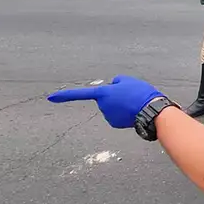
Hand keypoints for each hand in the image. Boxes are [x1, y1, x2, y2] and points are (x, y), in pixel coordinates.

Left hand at [48, 76, 163, 128]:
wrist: (152, 111)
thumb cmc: (140, 93)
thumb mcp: (128, 80)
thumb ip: (116, 81)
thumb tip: (112, 85)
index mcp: (103, 93)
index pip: (80, 93)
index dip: (65, 95)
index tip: (50, 98)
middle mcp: (102, 106)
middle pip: (105, 98)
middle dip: (114, 96)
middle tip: (130, 95)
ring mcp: (108, 116)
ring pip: (112, 107)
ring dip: (120, 104)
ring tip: (134, 103)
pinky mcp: (115, 124)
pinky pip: (117, 115)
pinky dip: (124, 113)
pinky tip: (133, 111)